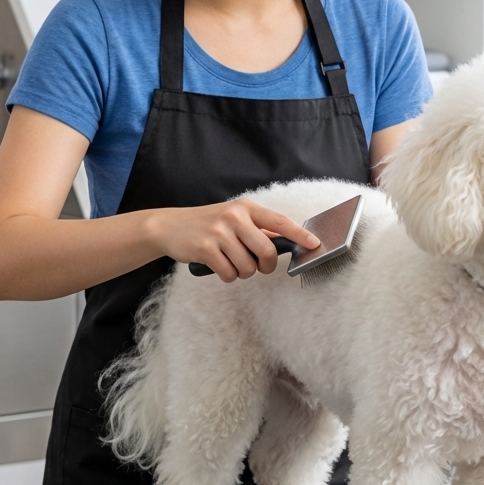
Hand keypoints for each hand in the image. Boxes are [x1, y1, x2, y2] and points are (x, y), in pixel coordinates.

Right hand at [152, 200, 319, 281]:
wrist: (170, 226)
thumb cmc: (208, 225)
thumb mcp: (234, 219)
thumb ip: (257, 229)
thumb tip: (286, 243)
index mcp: (246, 208)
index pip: (279, 221)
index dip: (299, 234)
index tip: (314, 244)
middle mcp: (235, 216)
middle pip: (267, 251)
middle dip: (265, 266)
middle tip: (258, 266)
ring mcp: (219, 232)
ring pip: (248, 266)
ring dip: (242, 272)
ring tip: (231, 262)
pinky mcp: (206, 248)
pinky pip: (229, 274)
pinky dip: (227, 276)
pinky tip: (217, 266)